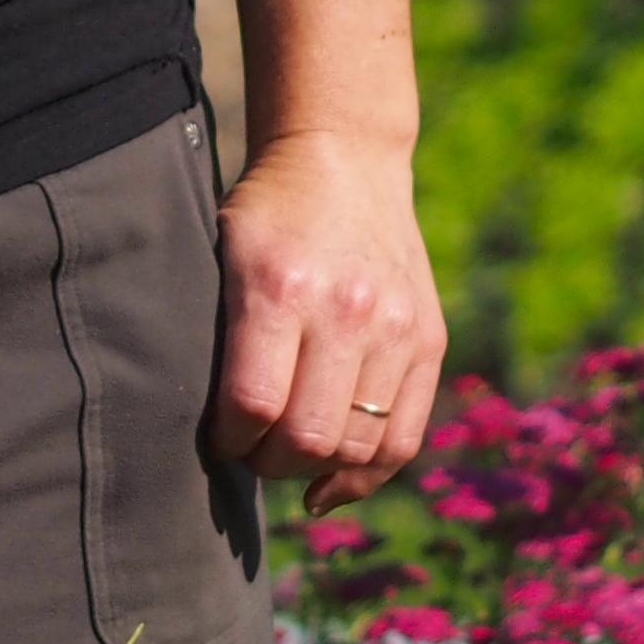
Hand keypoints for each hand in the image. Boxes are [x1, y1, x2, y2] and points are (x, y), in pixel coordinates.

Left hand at [205, 126, 445, 520]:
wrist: (344, 158)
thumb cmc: (267, 211)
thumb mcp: (226, 253)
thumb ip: (222, 334)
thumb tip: (214, 429)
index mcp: (280, 287)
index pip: (253, 404)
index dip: (228, 439)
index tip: (219, 437)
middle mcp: (345, 311)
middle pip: (308, 437)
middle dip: (269, 462)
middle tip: (251, 451)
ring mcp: (395, 328)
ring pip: (358, 447)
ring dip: (315, 469)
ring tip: (288, 455)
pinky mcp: (429, 341)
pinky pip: (403, 439)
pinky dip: (366, 477)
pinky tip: (330, 484)